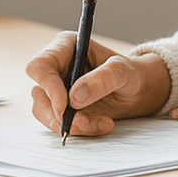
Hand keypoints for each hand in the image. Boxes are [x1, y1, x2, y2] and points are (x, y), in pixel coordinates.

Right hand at [26, 34, 170, 137]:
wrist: (138, 91)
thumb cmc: (131, 74)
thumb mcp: (123, 72)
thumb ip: (102, 79)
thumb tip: (73, 97)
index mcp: (66, 47)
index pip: (40, 67)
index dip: (49, 89)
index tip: (66, 108)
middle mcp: (56, 66)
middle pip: (39, 94)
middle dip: (61, 114)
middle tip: (88, 122)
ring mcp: (55, 88)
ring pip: (44, 113)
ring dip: (72, 125)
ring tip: (102, 123)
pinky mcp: (60, 107)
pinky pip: (57, 123)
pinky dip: (78, 129)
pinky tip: (101, 123)